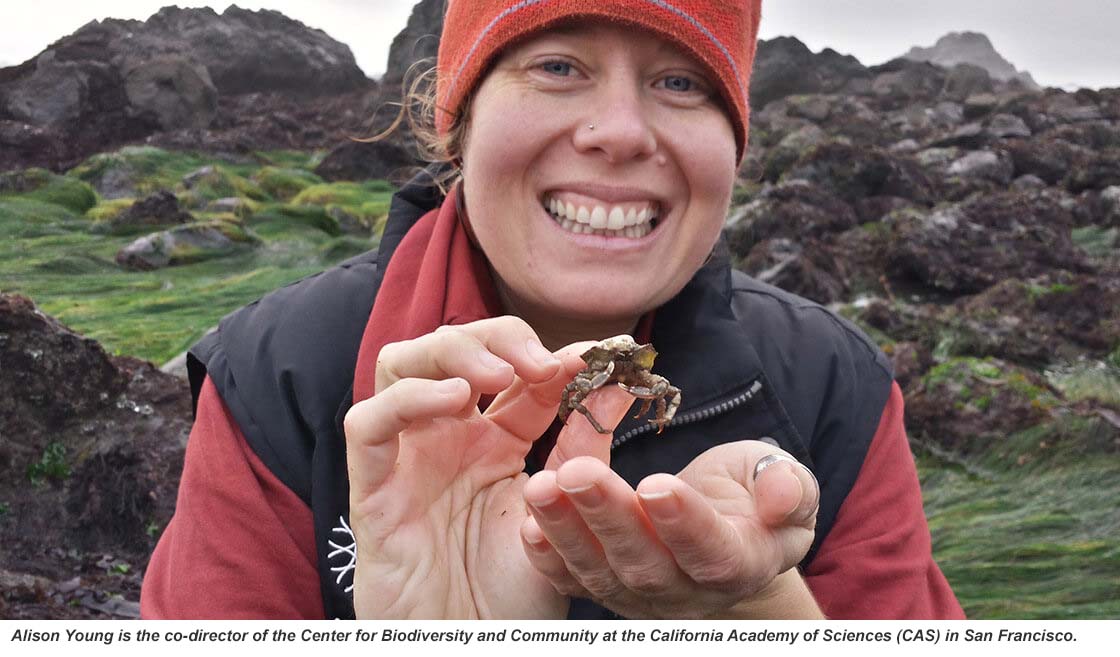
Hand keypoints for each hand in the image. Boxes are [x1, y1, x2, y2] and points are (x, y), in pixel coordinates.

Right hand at [343, 317, 633, 618]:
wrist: (473, 648)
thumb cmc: (511, 594)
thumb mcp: (561, 514)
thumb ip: (583, 452)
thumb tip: (618, 385)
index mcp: (494, 439)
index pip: (517, 370)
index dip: (554, 352)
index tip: (601, 352)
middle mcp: (448, 436)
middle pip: (454, 349)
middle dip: (499, 339)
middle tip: (543, 361)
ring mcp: (408, 457)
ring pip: (403, 365)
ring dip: (451, 354)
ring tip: (498, 374)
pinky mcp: (374, 488)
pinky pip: (369, 424)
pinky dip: (407, 399)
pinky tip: (455, 399)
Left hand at [519, 441, 820, 618]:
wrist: (726, 532)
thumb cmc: (754, 498)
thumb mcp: (786, 482)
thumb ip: (789, 486)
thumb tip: (782, 493)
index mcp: (738, 561)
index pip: (711, 551)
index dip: (685, 522)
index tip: (657, 483)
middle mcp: (686, 589)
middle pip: (645, 563)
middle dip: (608, 516)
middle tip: (577, 471)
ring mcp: (639, 595)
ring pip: (599, 572)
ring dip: (565, 530)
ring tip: (540, 487)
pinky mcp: (603, 587)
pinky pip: (572, 580)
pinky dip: (547, 556)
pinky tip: (527, 523)